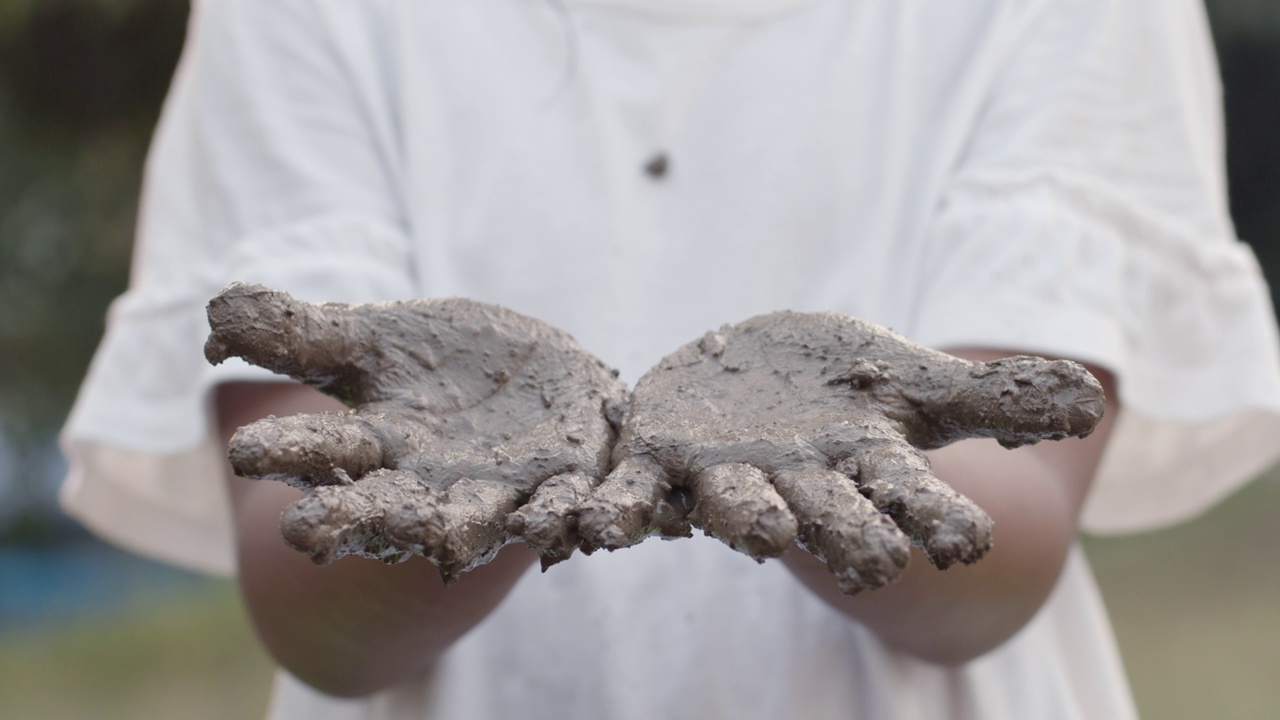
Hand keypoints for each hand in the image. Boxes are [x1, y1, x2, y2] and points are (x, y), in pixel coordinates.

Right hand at [205, 283, 626, 579]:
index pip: (317, 457)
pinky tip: (570, 522)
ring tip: (449, 539)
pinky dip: (570, 520)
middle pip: (383, 512)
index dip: (283, 455)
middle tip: (308, 534)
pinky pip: (569, 513)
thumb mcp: (373, 340)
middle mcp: (429, 489)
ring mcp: (499, 497)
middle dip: (350, 521)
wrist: (535, 385)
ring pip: (476, 525)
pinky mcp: (566, 489)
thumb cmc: (441, 366)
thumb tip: (214, 314)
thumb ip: (300, 334)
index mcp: (374, 451)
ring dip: (465, 531)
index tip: (243, 452)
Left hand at [573, 312, 1104, 592]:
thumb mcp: (918, 386)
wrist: (773, 399)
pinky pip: (621, 491)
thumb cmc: (851, 395)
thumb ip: (996, 400)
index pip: (910, 502)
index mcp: (861, 471)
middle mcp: (795, 490)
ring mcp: (721, 484)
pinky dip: (590, 512)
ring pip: (713, 509)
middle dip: (826, 531)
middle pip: (816, 516)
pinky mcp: (655, 464)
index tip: (963, 538)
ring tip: (655, 532)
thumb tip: (1093, 397)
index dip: (934, 520)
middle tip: (840, 550)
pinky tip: (558, 528)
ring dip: (692, 521)